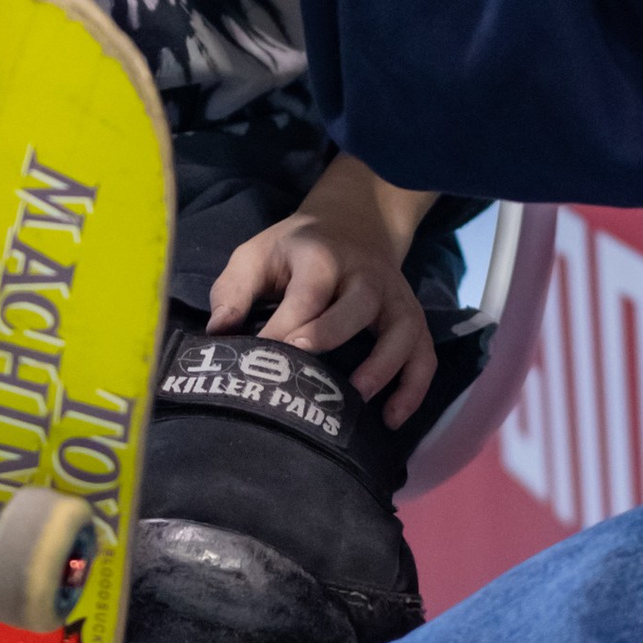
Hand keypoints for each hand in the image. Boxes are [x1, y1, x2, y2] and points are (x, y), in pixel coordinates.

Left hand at [209, 157, 437, 422]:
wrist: (354, 224)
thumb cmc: (293, 250)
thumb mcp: (256, 254)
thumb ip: (233, 291)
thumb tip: (218, 335)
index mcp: (321, 256)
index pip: (307, 293)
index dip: (284, 327)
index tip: (259, 359)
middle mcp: (365, 275)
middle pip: (358, 304)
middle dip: (332, 336)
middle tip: (303, 373)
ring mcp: (394, 298)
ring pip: (401, 330)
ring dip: (383, 366)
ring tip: (355, 399)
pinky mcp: (412, 317)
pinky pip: (424, 353)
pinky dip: (414, 387)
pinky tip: (391, 419)